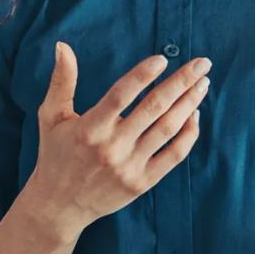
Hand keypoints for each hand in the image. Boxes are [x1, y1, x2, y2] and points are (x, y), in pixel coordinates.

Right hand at [22, 42, 210, 239]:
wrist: (58, 207)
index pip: (121, 95)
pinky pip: (174, 155)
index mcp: (89, 128)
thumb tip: (63, 46)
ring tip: (203, 84)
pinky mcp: (142, 182)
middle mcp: (111, 147)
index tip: (163, 58)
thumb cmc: (55, 155)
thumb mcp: (51, 117)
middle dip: (181, 82)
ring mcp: (129, 166)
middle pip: (154, 108)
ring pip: (168, 129)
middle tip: (202, 64)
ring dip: (189, 103)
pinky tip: (194, 114)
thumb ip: (62, 81)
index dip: (142, 75)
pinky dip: (188, 134)